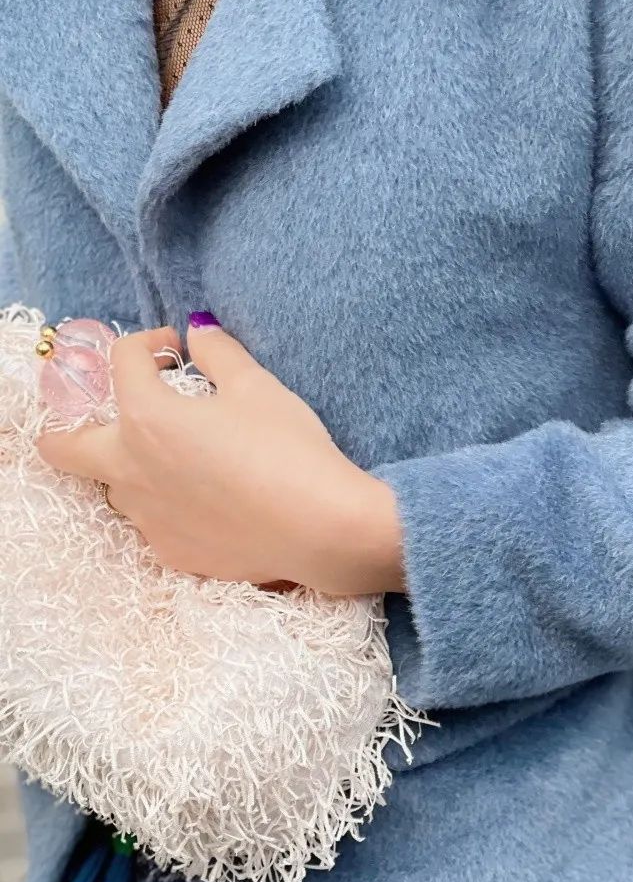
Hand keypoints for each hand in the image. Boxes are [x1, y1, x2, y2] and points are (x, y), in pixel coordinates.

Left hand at [34, 319, 404, 596]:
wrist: (319, 527)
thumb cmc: (288, 449)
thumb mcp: (257, 386)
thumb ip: (219, 353)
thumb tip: (199, 330)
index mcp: (147, 418)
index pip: (122, 362)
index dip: (149, 343)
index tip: (177, 348)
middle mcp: (131, 469)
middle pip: (64, 446)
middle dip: (75, 420)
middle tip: (124, 408)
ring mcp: (147, 517)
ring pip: (113, 485)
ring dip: (130, 461)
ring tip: (179, 454)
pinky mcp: (172, 550)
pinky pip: (151, 520)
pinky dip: (166, 501)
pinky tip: (209, 497)